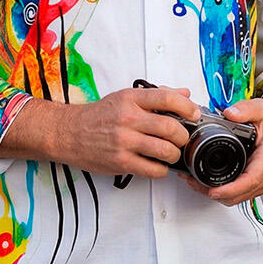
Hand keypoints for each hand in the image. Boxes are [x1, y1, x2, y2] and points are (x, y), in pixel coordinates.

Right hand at [1, 85, 200, 179]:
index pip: (167, 98)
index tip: (193, 114)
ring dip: (174, 155)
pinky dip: (161, 170)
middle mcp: (128, 118)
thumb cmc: (98, 116)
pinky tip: (157, 165)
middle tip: (181, 138)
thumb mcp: (125, 98)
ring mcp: (124, 141)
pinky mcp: (120, 162)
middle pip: (171, 127)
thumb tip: (184, 93)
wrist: (69, 132)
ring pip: (165, 151)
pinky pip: (153, 170)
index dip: (187, 106)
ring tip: (171, 153)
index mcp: (130, 99)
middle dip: (183, 136)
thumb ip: (156, 96)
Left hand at [182, 98, 262, 207]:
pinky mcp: (256, 183)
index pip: (250, 180)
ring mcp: (262, 181)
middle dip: (217, 193)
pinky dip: (224, 193)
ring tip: (197, 183)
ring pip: (239, 198)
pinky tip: (210, 184)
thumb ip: (245, 109)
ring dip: (219, 195)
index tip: (214, 191)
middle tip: (195, 183)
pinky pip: (240, 194)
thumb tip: (230, 113)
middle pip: (241, 194)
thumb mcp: (261, 109)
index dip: (231, 189)